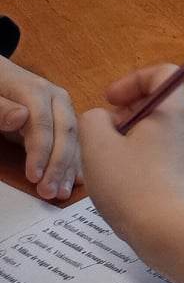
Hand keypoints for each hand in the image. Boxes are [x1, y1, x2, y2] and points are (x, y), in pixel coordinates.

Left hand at [0, 56, 77, 199]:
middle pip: (66, 130)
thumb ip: (0, 107)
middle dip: (59, 164)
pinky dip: (75, 161)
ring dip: (70, 167)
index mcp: (37, 90)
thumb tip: (21, 117)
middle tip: (49, 192)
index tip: (34, 176)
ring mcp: (63, 108)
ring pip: (74, 137)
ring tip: (62, 192)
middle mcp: (57, 98)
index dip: (41, 151)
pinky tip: (76, 179)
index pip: (43, 123)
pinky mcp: (63, 119)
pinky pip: (75, 140)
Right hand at [78, 65, 183, 249]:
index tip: (110, 101)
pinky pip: (167, 150)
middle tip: (105, 135)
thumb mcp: (97, 147)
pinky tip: (127, 180)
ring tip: (111, 161)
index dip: (133, 81)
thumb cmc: (131, 184)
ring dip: (134, 136)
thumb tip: (105, 118)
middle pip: (160, 102)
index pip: (162, 73)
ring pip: (161, 129)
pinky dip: (146, 154)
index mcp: (175, 110)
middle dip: (128, 112)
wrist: (168, 229)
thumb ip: (94, 120)